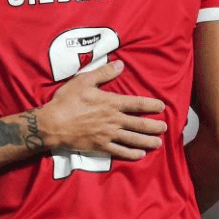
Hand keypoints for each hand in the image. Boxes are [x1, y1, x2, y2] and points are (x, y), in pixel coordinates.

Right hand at [36, 60, 166, 159]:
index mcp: (111, 103)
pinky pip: (120, 152)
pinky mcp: (101, 147)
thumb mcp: (84, 81)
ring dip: (148, 141)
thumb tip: (120, 64)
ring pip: (133, 139)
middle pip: (140, 124)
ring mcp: (108, 135)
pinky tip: (140, 154)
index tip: (162, 107)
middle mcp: (113, 120)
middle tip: (165, 127)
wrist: (53, 124)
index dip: (151, 105)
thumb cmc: (67, 101)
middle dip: (154, 126)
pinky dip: (132, 153)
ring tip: (158, 143)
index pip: (137, 104)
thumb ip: (103, 73)